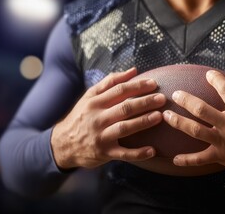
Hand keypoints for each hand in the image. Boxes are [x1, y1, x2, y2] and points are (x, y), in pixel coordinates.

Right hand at [51, 67, 165, 169]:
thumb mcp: (90, 96)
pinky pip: (123, 154)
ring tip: (159, 117)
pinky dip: (138, 153)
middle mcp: (98, 118)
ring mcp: (101, 136)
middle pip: (124, 108)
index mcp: (95, 102)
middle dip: (145, 102)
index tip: (154, 83)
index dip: (137, 86)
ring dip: (143, 122)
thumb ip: (110, 82)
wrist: (62, 144)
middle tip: (162, 98)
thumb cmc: (82, 116)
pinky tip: (152, 150)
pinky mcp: (104, 153)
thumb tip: (134, 70)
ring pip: (124, 128)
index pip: (119, 90)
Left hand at [162, 70, 224, 178]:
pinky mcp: (222, 157)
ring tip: (165, 116)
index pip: (224, 89)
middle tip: (175, 94)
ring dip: (179, 123)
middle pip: (201, 110)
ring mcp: (224, 142)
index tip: (207, 74)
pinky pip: (201, 159)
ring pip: (195, 131)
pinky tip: (174, 159)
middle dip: (185, 100)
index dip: (214, 78)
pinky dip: (187, 161)